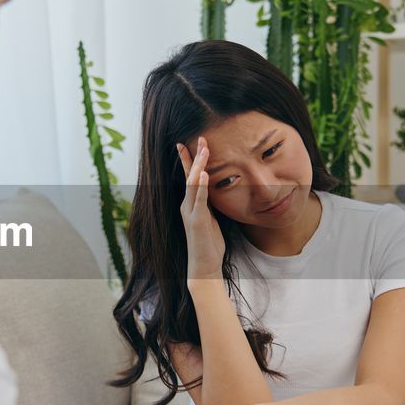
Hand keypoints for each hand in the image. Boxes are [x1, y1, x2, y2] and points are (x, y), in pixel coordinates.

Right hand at [177, 137, 225, 283]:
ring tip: (204, 150)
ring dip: (198, 165)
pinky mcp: (196, 221)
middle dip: (195, 156)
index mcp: (191, 204)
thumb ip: (210, 204)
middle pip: (190, 175)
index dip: (189, 160)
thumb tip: (217, 190)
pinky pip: (199, 199)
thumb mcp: (211, 219)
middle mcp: (187, 205)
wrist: (203, 266)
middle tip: (201, 138)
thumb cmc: (209, 244)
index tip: (189, 142)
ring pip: (193, 183)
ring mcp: (190, 212)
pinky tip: (205, 174)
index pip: (190, 177)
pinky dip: (201, 186)